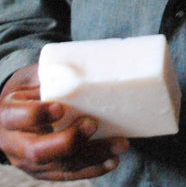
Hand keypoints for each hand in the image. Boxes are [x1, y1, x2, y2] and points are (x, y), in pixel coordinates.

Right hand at [0, 64, 128, 180]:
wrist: (17, 111)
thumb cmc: (32, 88)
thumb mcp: (34, 77)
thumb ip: (53, 75)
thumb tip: (90, 65)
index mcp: (7, 114)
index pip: (16, 118)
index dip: (36, 115)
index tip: (59, 107)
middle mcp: (14, 143)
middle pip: (37, 151)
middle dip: (69, 140)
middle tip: (93, 124)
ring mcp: (29, 162)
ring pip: (59, 165)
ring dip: (92, 156)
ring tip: (120, 143)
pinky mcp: (44, 171)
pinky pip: (68, 174)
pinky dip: (92, 168)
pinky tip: (112, 161)